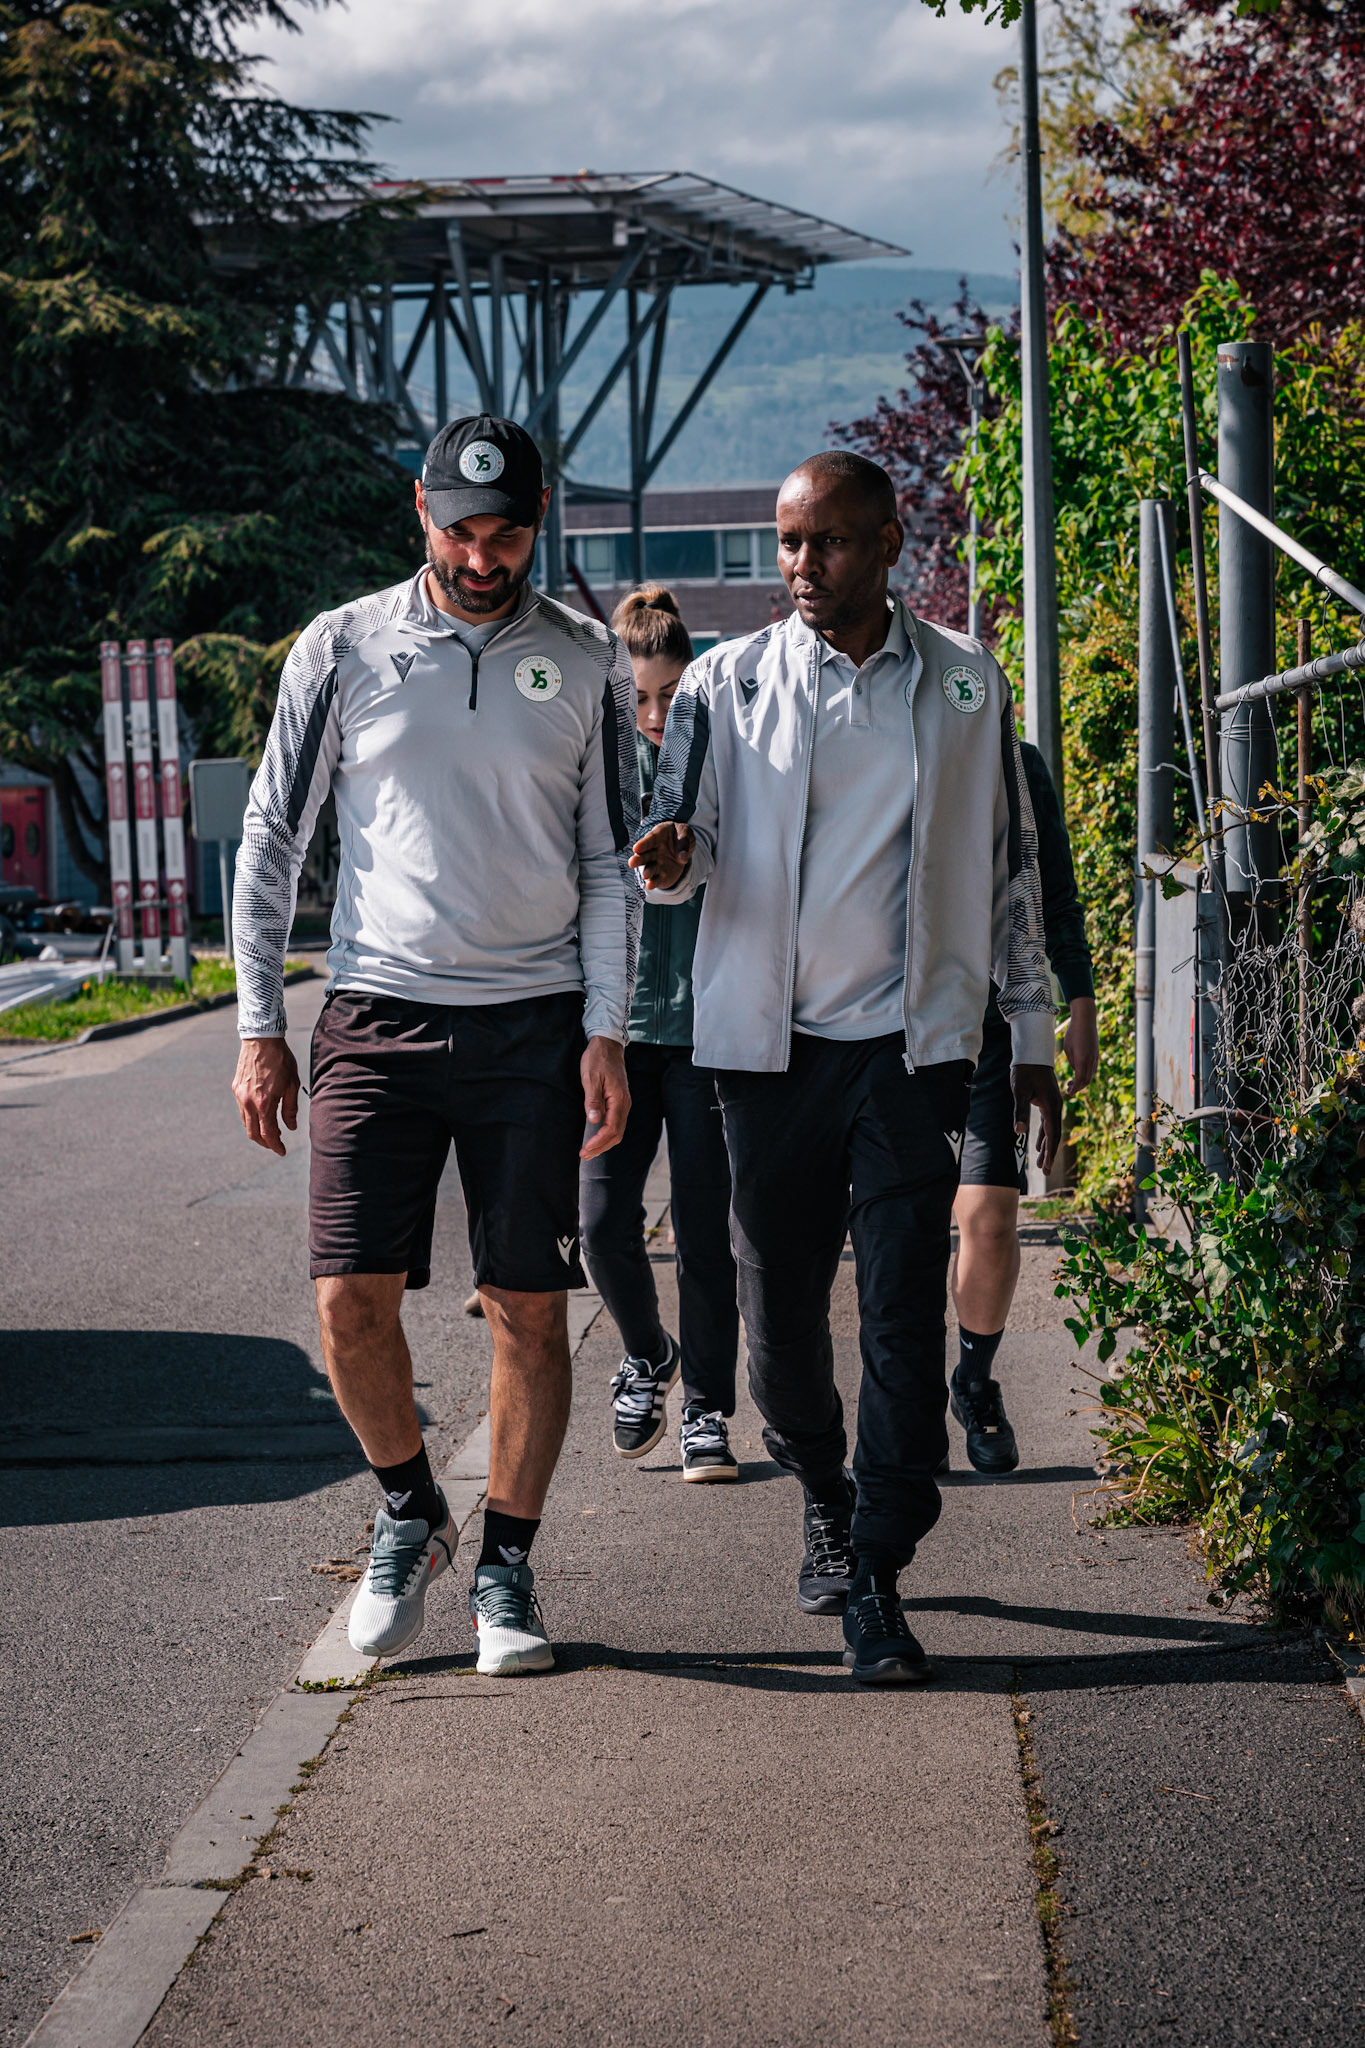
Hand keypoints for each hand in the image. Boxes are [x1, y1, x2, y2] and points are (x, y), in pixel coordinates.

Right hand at [233, 1036, 299, 1155]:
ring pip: (245, 1123)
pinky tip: (261, 1115)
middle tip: (276, 1144)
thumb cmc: (281, 1060)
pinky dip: (251, 1118)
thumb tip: (290, 1127)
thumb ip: (291, 1109)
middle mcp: (249, 1103)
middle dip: (265, 1143)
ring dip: (257, 1131)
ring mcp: (240, 1096)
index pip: (268, 1134)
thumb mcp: (293, 1084)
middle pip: (253, 1133)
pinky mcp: (236, 1088)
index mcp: (265, 1104)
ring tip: (271, 1130)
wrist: (262, 1039)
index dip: (276, 1146)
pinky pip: (242, 1110)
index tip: (282, 1151)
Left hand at [580, 1035, 630, 1158]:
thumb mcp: (590, 1078)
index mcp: (618, 1099)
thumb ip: (593, 1100)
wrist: (608, 1045)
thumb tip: (594, 1121)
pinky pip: (616, 1123)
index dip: (598, 1142)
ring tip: (589, 1151)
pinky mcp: (619, 1101)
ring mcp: (623, 1103)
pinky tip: (596, 1137)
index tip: (585, 1149)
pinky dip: (606, 1134)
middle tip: (584, 1155)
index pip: (611, 1129)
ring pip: (617, 1130)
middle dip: (601, 1147)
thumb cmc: (597, 1059)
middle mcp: (624, 1104)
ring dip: (604, 1143)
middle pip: (616, 1134)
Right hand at [629, 819, 694, 891]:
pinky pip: (657, 879)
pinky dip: (653, 883)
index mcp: (657, 836)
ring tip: (645, 876)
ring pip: (649, 868)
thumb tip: (682, 857)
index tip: (636, 848)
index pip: (649, 840)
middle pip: (645, 855)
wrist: (683, 847)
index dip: (643, 844)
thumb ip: (684, 841)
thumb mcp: (686, 832)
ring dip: (647, 872)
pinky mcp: (661, 875)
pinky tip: (650, 885)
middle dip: (638, 860)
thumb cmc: (682, 835)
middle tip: (632, 863)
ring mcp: (656, 863)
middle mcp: (653, 850)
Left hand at [1011, 1062, 1062, 1175]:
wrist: (1032, 1054)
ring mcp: (1053, 1104)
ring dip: (1046, 1146)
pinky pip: (1048, 1123)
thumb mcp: (1019, 1091)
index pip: (1052, 1135)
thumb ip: (1020, 1111)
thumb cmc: (1024, 1072)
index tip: (1047, 1168)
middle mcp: (1056, 1107)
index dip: (1049, 1153)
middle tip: (1045, 1171)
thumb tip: (1019, 1132)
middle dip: (1049, 1154)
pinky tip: (1038, 1144)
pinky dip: (1044, 1135)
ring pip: (1051, 1130)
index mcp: (1051, 1106)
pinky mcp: (1047, 1101)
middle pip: (1054, 1135)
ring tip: (1042, 1163)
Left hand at [1062, 996, 1098, 1095]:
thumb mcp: (1068, 1048)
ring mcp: (1095, 1057)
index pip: (1079, 1080)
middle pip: (1086, 1080)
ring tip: (1072, 1083)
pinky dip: (1087, 1075)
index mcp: (1082, 1060)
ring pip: (1091, 1076)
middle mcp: (1090, 1060)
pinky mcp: (1096, 1054)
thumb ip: (1072, 1062)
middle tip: (1068, 1089)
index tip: (1068, 1093)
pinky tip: (1079, 1074)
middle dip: (1078, 1088)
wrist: (1085, 1020)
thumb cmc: (1073, 1033)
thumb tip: (1076, 1070)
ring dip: (1082, 1082)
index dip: (1074, 1089)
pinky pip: (1093, 1069)